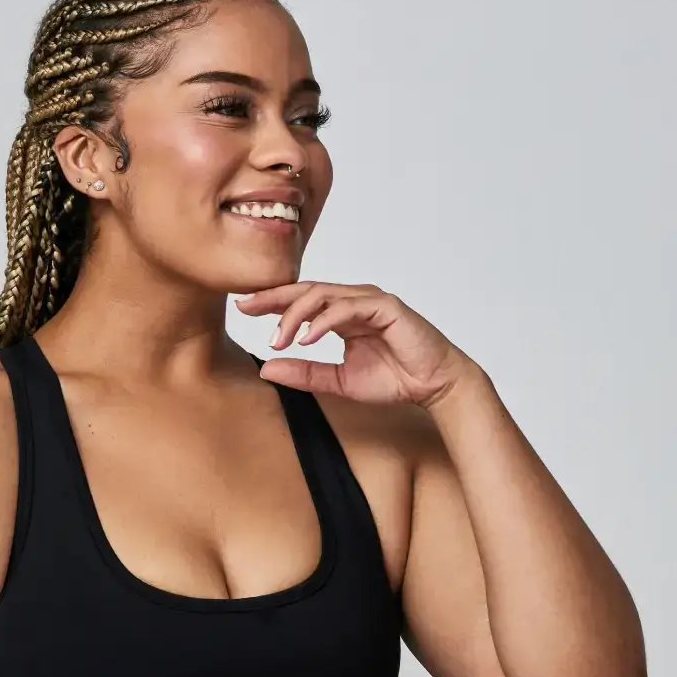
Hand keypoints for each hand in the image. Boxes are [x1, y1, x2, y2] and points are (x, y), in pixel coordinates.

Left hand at [235, 281, 477, 406]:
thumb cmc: (394, 379)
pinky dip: (326, 321)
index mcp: (342, 314)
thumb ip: (304, 373)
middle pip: (306, 290)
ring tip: (280, 338)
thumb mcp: (338, 381)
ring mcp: (370, 300)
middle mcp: (354, 301)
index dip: (271, 302)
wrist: (434, 385)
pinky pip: (348, 308)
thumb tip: (266, 368)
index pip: (300, 301)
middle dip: (274, 298)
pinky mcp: (386, 307)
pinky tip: (308, 337)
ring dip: (297, 315)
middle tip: (246, 308)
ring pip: (324, 295)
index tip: (242, 308)